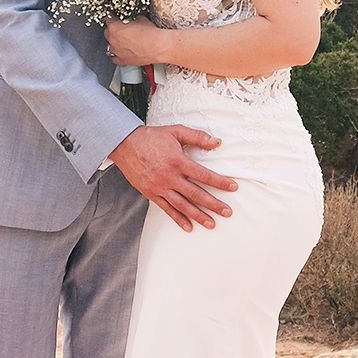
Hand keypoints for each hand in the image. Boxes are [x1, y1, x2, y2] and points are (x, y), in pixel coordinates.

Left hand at [107, 18, 161, 67]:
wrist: (158, 47)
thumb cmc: (150, 34)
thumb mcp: (141, 19)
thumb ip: (132, 19)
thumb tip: (134, 20)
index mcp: (114, 27)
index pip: (108, 20)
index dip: (113, 18)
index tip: (116, 18)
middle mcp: (113, 40)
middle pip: (107, 33)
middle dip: (113, 30)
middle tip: (121, 29)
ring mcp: (116, 51)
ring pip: (109, 46)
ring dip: (115, 43)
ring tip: (123, 41)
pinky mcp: (122, 61)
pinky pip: (114, 59)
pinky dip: (117, 55)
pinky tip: (123, 52)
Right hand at [109, 124, 237, 231]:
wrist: (124, 145)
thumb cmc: (152, 137)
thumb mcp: (176, 131)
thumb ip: (197, 136)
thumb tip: (217, 142)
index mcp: (178, 161)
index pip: (204, 175)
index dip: (220, 182)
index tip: (233, 188)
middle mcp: (169, 177)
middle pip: (196, 194)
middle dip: (214, 204)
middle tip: (227, 212)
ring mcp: (160, 187)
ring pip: (182, 205)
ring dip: (198, 216)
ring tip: (211, 224)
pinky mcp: (151, 194)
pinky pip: (167, 209)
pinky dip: (178, 219)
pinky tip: (188, 227)